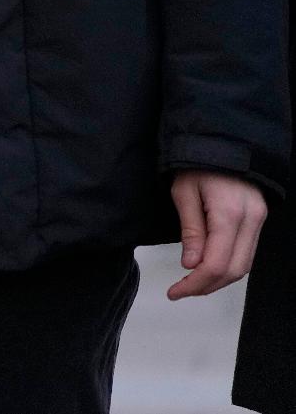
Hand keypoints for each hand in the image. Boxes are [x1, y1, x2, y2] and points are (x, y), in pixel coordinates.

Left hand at [168, 170, 267, 298]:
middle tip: (181, 291)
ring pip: (244, 266)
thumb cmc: (197, 162)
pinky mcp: (259, 219)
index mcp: (229, 213)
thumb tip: (191, 265)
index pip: (216, 263)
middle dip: (207, 287)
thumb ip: (190, 230)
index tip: (174, 292)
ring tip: (192, 284)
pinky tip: (208, 269)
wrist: (224, 140)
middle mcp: (251, 220)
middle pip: (234, 270)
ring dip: (219, 280)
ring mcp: (259, 221)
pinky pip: (247, 253)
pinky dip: (229, 266)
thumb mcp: (183, 192)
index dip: (195, 284)